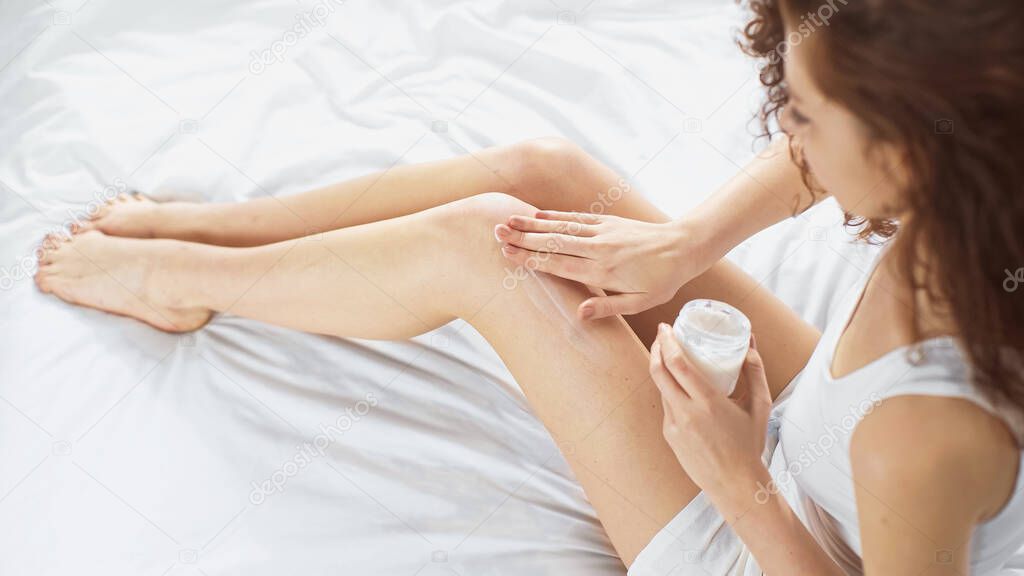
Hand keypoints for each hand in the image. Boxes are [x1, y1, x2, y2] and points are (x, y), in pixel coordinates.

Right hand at [494, 211, 712, 319]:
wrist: (683, 247)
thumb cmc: (661, 280)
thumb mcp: (639, 302)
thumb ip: (607, 307)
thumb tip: (578, 313)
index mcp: (602, 272)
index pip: (559, 264)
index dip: (532, 258)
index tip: (509, 253)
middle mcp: (598, 249)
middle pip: (553, 242)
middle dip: (523, 238)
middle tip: (497, 233)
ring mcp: (602, 233)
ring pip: (561, 227)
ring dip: (533, 224)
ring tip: (509, 221)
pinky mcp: (608, 222)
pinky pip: (576, 218)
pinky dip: (555, 216)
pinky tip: (538, 215)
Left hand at [649, 324, 770, 497]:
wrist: (734, 484)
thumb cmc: (750, 444)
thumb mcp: (759, 406)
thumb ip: (755, 371)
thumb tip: (751, 342)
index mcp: (708, 403)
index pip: (677, 365)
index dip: (667, 342)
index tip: (666, 327)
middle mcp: (686, 413)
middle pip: (659, 371)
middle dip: (657, 347)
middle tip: (662, 333)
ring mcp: (673, 425)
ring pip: (661, 388)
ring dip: (661, 367)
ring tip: (668, 353)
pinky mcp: (668, 435)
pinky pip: (666, 405)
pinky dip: (670, 390)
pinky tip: (679, 384)